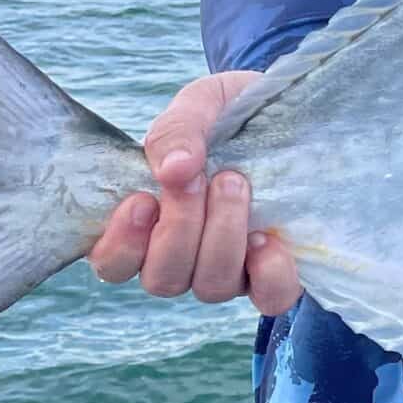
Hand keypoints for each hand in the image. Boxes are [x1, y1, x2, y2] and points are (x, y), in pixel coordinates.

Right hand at [87, 71, 302, 315]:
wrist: (290, 110)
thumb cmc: (229, 113)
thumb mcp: (200, 105)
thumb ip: (176, 131)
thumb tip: (173, 170)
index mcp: (147, 222)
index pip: (113, 263)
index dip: (121, 245)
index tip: (141, 201)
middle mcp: (182, 256)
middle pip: (163, 278)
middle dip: (179, 228)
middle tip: (199, 177)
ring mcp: (228, 267)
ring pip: (211, 286)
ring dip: (221, 236)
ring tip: (234, 184)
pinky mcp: (273, 271)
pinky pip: (269, 297)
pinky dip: (268, 274)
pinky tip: (268, 239)